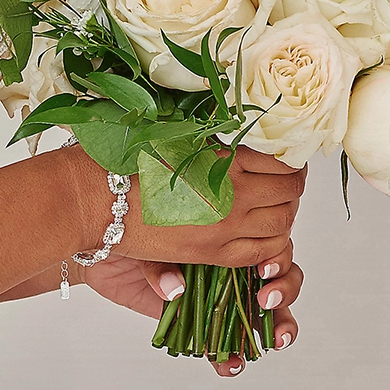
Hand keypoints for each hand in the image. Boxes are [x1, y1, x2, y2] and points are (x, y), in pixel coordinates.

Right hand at [84, 145, 306, 269]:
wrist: (97, 199)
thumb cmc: (128, 160)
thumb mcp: (176, 136)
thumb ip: (215, 140)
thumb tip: (247, 135)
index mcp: (224, 163)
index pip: (282, 162)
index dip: (289, 158)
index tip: (285, 154)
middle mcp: (232, 198)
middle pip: (289, 194)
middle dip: (292, 184)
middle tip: (283, 176)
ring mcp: (225, 230)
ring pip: (282, 225)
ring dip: (285, 212)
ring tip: (272, 201)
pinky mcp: (212, 254)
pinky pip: (261, 252)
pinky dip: (272, 242)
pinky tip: (262, 229)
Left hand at [84, 240, 303, 377]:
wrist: (105, 240)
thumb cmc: (132, 222)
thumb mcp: (149, 234)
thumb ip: (164, 261)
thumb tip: (174, 289)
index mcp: (228, 231)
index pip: (270, 244)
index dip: (277, 260)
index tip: (264, 272)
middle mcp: (229, 262)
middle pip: (277, 278)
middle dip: (283, 293)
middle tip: (266, 302)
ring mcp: (218, 292)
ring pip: (260, 313)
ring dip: (274, 330)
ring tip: (271, 342)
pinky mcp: (200, 320)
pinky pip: (224, 343)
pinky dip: (232, 358)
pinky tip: (231, 365)